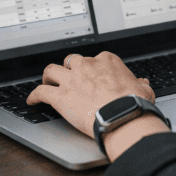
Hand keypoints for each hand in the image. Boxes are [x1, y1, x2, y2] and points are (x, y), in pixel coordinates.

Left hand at [26, 52, 155, 137]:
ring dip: (48, 77)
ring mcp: (71, 79)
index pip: (95, 59)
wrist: (122, 116)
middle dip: (69, 69)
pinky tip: (31, 101)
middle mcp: (87, 65)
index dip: (92, 69)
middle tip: (69, 78)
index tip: (92, 76)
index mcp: (106, 61)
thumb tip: (142, 83)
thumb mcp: (143, 89)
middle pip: (71, 61)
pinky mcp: (60, 96)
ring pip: (51, 71)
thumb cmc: (134, 103)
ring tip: (46, 83)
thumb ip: (140, 84)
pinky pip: (40, 92)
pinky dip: (34, 96)